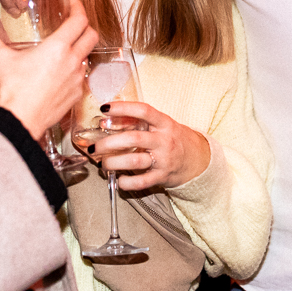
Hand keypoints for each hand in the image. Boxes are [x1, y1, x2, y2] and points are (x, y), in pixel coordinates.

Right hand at [0, 0, 97, 138]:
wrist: (22, 119)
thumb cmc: (14, 89)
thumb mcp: (0, 59)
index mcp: (57, 47)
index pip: (80, 20)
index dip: (79, 8)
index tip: (72, 4)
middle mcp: (72, 60)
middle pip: (92, 36)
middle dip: (85, 26)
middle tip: (74, 23)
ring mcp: (77, 78)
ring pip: (87, 57)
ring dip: (79, 50)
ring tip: (64, 50)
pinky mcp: (77, 94)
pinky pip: (81, 77)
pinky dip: (74, 71)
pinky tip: (60, 74)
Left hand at [91, 101, 210, 191]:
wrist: (197, 160)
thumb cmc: (174, 139)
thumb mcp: (161, 125)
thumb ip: (138, 122)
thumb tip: (107, 120)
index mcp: (164, 123)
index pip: (143, 111)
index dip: (123, 108)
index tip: (105, 107)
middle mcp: (164, 140)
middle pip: (134, 138)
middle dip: (110, 143)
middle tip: (95, 147)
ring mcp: (164, 159)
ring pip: (135, 161)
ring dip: (114, 163)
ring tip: (103, 163)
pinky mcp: (162, 177)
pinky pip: (142, 182)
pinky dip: (127, 183)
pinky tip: (118, 180)